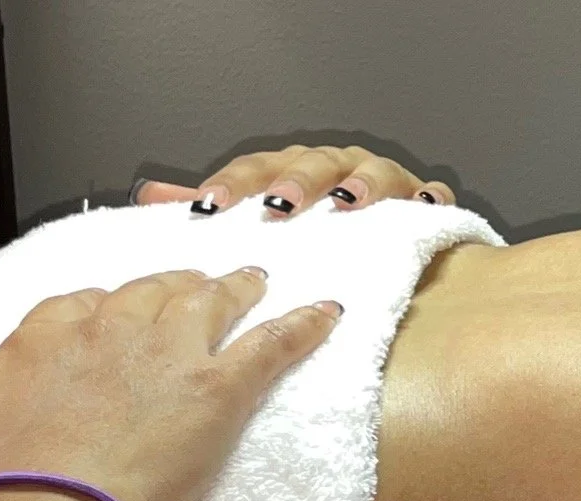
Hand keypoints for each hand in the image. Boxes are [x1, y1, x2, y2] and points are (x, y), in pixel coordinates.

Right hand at [0, 267, 341, 500]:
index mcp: (45, 334)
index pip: (85, 304)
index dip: (110, 310)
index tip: (121, 317)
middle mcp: (107, 329)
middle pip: (152, 292)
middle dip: (178, 285)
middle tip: (204, 284)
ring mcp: (165, 355)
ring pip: (211, 302)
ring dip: (238, 289)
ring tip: (259, 282)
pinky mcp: (215, 392)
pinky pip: (270, 345)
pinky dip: (302, 327)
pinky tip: (327, 315)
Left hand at [135, 143, 454, 217]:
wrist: (390, 255)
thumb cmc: (322, 238)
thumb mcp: (263, 224)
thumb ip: (216, 211)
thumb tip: (153, 199)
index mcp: (292, 172)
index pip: (256, 170)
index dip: (234, 185)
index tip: (210, 208)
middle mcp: (334, 170)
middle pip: (311, 164)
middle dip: (295, 183)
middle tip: (278, 208)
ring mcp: (380, 182)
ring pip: (368, 171)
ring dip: (356, 184)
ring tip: (344, 203)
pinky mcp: (422, 203)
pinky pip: (426, 195)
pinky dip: (423, 197)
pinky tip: (418, 204)